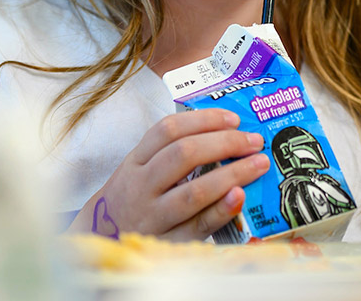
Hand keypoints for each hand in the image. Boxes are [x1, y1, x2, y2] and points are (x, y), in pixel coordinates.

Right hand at [67, 109, 270, 240]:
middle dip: (225, 143)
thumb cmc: (132, 198)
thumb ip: (167, 151)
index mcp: (135, 161)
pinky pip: (198, 226)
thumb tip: (220, 131)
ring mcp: (154, 215)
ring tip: (259, 164)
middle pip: (184, 155)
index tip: (234, 119)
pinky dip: (221, 210)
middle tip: (254, 141)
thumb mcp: (138, 168)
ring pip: (194, 191)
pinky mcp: (168, 242)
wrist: (101, 239)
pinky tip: (240, 197)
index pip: (168, 130)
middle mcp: (142, 185)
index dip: (204, 120)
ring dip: (232, 174)